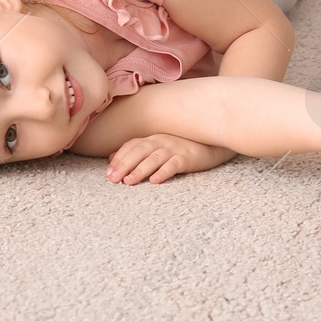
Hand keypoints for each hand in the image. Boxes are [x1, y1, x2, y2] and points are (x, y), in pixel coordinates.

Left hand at [106, 133, 232, 184]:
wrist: (213, 144)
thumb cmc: (183, 148)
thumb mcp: (159, 148)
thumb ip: (137, 151)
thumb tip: (112, 157)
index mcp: (153, 139)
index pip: (132, 146)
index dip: (119, 159)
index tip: (108, 173)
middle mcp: (161, 141)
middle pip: (139, 151)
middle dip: (124, 165)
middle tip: (113, 179)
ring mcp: (175, 148)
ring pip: (154, 158)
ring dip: (140, 170)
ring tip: (129, 181)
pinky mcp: (188, 158)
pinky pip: (174, 164)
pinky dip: (164, 171)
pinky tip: (155, 180)